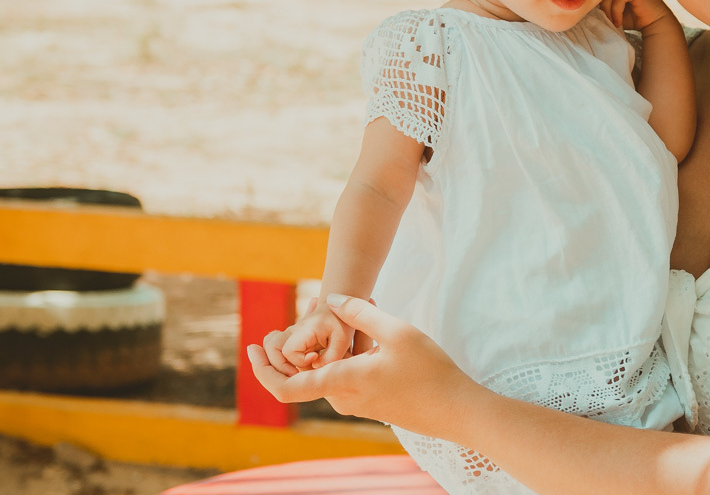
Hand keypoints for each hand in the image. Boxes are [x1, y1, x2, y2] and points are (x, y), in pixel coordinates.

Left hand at [248, 294, 477, 436]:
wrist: (456, 410)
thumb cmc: (430, 372)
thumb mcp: (398, 332)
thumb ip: (362, 313)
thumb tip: (333, 299)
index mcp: (342, 383)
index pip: (286, 387)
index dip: (262, 369)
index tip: (252, 347)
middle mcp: (343, 398)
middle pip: (304, 372)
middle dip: (296, 338)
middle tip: (308, 301)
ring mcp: (357, 403)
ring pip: (325, 372)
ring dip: (321, 343)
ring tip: (332, 305)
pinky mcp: (370, 403)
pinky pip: (342, 377)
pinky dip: (338, 353)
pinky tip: (358, 329)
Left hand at [600, 0, 675, 32]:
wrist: (653, 23)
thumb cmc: (631, 19)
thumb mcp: (610, 11)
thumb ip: (599, 6)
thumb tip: (579, 7)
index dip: (594, 4)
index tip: (596, 19)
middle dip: (601, 8)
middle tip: (605, 22)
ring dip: (608, 11)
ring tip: (613, 23)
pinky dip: (616, 11)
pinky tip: (618, 22)